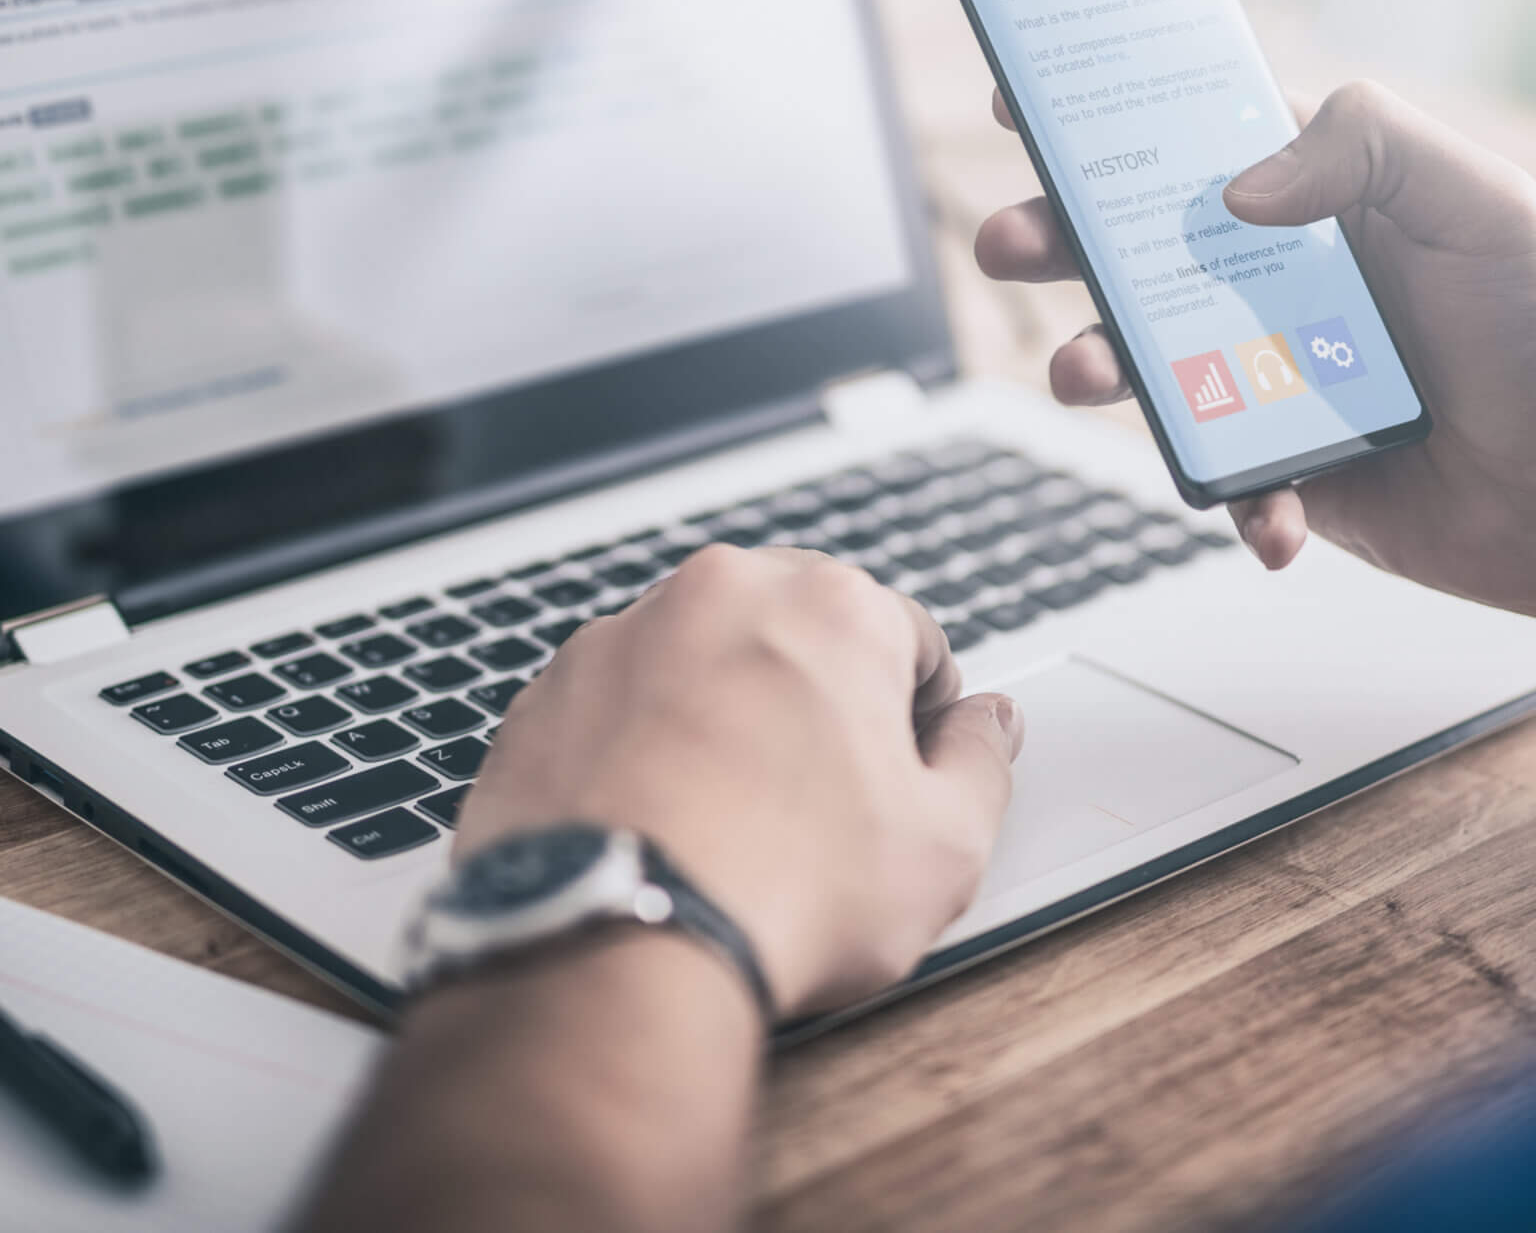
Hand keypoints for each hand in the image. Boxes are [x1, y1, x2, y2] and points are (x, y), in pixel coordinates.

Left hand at [455, 546, 1023, 1016]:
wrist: (612, 942)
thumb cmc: (786, 890)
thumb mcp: (943, 844)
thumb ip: (983, 762)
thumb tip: (991, 723)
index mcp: (832, 605)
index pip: (909, 639)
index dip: (920, 719)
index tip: (903, 778)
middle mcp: (721, 593)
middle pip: (798, 636)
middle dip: (817, 704)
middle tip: (820, 806)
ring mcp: (620, 636)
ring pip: (702, 665)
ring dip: (726, 719)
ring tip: (731, 823)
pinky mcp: (545, 692)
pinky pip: (619, 706)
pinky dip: (643, 748)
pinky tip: (660, 825)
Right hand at [975, 80, 1535, 624]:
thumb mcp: (1486, 205)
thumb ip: (1369, 151)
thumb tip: (1239, 186)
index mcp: (1329, 200)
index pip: (1198, 140)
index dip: (1110, 118)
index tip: (1029, 102)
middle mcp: (1289, 285)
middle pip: (1142, 251)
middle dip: (1062, 242)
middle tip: (1010, 241)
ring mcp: (1281, 381)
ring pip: (1156, 368)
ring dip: (1103, 368)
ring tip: (1084, 376)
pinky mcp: (1293, 474)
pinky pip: (1225, 485)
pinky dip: (1235, 502)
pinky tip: (1271, 512)